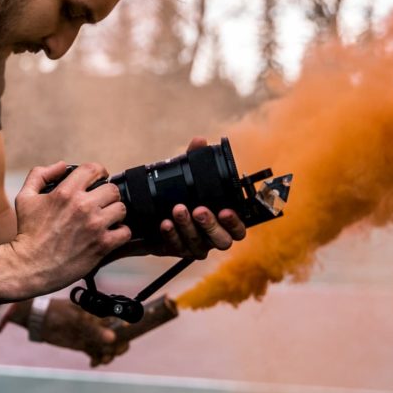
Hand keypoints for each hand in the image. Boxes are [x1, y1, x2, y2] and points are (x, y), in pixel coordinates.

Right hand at [10, 161, 130, 294]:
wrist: (29, 266)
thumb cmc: (27, 233)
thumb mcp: (25, 197)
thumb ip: (40, 175)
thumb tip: (62, 166)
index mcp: (66, 192)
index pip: (93, 169)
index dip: (99, 172)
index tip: (100, 179)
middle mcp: (83, 206)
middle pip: (112, 189)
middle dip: (107, 195)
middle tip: (101, 203)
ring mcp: (94, 225)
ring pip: (121, 208)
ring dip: (115, 213)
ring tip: (106, 219)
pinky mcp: (102, 245)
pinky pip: (125, 232)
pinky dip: (120, 233)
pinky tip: (110, 234)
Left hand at [38, 298, 130, 366]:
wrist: (40, 320)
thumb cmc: (59, 313)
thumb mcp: (77, 319)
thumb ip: (94, 329)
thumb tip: (113, 338)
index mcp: (100, 312)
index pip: (119, 320)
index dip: (126, 330)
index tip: (125, 340)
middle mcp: (99, 323)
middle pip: (117, 336)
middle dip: (118, 346)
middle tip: (113, 353)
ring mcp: (92, 334)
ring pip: (107, 347)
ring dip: (108, 355)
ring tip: (101, 361)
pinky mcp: (84, 344)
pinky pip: (96, 353)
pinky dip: (97, 359)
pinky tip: (93, 363)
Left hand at [155, 137, 246, 258]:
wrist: (153, 212)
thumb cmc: (181, 192)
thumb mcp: (187, 174)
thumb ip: (194, 158)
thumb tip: (199, 141)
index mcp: (223, 221)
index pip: (239, 230)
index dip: (235, 223)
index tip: (225, 210)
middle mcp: (213, 237)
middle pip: (222, 241)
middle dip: (210, 226)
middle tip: (199, 210)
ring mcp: (196, 246)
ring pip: (198, 245)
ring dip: (187, 227)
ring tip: (177, 210)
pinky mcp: (178, 250)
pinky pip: (177, 247)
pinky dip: (171, 235)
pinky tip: (165, 223)